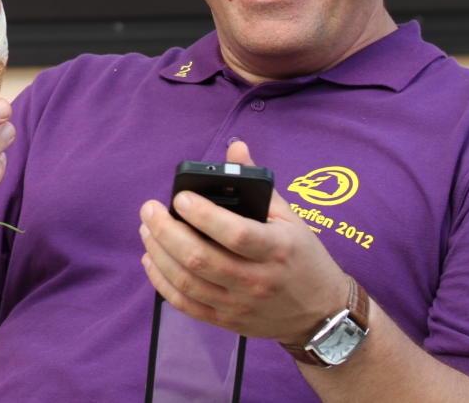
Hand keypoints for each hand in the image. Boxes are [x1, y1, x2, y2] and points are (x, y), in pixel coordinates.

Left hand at [139, 140, 349, 343]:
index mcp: (277, 249)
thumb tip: (235, 146)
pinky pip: (185, 304)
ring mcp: (240, 304)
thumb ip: (257, 183)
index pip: (235, 233)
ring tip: (147, 229)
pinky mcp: (227, 321)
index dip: (203, 215)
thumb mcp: (290, 218)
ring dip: (158, 252)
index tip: (180, 198)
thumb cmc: (302, 257)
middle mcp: (258, 280)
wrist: (321, 312)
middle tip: (149, 209)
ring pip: (187, 281)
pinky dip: (161, 282)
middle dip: (166, 230)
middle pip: (200, 258)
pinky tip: (151, 259)